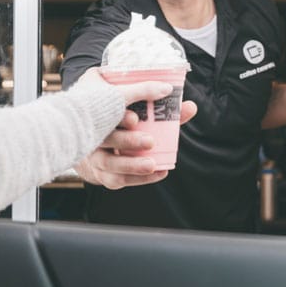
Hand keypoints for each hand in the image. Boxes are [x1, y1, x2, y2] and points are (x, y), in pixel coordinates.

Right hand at [74, 68, 197, 189]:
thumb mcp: (138, 110)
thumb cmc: (122, 123)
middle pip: (106, 139)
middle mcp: (94, 136)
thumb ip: (163, 110)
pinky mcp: (102, 174)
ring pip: (110, 163)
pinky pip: (118, 179)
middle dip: (127, 140)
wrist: (97, 144)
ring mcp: (95, 157)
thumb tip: (191, 107)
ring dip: (132, 164)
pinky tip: (158, 172)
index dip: (118, 117)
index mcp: (100, 115)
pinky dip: (139, 178)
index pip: (104, 113)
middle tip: (149, 141)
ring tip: (152, 164)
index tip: (134, 119)